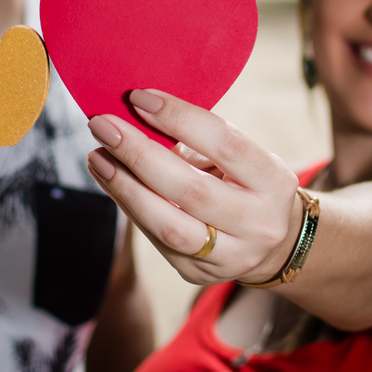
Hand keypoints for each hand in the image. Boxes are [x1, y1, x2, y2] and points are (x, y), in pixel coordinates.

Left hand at [86, 89, 300, 285]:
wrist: (274, 243)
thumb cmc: (247, 182)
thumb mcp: (241, 157)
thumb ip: (200, 140)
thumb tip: (140, 120)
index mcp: (274, 181)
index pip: (224, 143)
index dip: (179, 117)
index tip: (139, 98)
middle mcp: (258, 224)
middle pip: (190, 188)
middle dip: (138, 154)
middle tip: (103, 125)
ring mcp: (231, 256)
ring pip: (168, 225)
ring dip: (124, 186)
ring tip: (97, 156)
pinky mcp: (199, 273)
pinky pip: (155, 238)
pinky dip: (128, 204)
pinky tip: (109, 178)